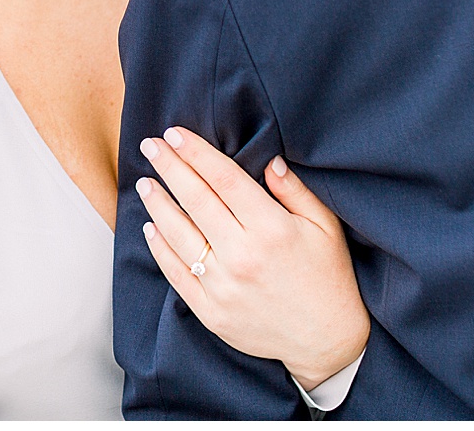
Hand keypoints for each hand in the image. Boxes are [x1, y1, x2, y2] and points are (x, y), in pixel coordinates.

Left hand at [136, 127, 368, 390]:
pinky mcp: (211, 312)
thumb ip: (295, 191)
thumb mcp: (325, 227)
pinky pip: (176, 274)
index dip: (196, 153)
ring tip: (145, 182)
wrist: (326, 341)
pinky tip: (150, 228)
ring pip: (179, 235)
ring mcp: (223, 286)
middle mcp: (243, 256)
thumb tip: (268, 160)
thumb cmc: (328, 277)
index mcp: (271, 229)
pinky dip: (160, 249)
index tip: (175, 133)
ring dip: (158, 204)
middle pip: (195, 200)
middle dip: (169, 167)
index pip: (224, 180)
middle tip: (149, 145)